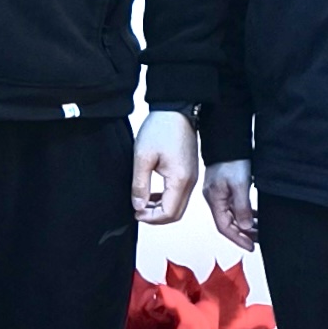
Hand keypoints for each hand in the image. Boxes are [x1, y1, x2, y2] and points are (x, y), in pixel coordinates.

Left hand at [133, 110, 199, 224]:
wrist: (176, 110)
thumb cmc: (160, 129)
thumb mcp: (142, 157)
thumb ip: (140, 185)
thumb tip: (138, 206)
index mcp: (180, 180)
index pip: (168, 213)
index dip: (151, 218)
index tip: (135, 212)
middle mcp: (190, 182)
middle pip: (175, 214)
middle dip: (156, 217)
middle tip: (138, 211)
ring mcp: (191, 177)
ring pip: (178, 206)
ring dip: (160, 209)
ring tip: (142, 202)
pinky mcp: (189, 172)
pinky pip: (179, 195)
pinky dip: (166, 199)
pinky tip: (152, 193)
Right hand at [205, 159, 257, 251]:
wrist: (228, 140)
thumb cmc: (231, 159)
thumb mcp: (240, 184)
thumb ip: (242, 207)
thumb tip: (245, 226)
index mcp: (214, 199)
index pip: (225, 227)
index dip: (238, 239)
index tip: (250, 246)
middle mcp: (215, 198)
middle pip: (228, 223)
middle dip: (243, 234)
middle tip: (258, 241)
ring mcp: (219, 193)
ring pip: (233, 215)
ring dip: (246, 224)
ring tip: (260, 230)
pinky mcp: (225, 186)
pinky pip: (235, 206)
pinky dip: (246, 213)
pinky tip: (255, 216)